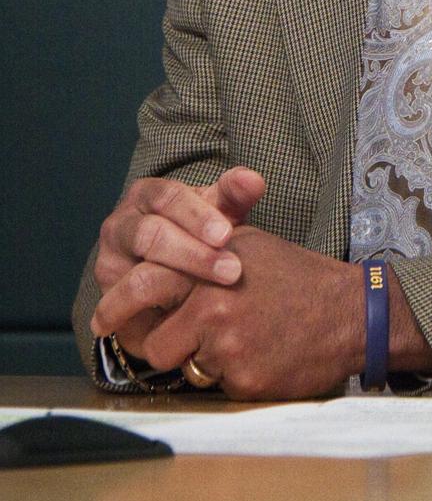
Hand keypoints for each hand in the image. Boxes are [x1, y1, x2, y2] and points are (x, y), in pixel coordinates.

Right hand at [91, 167, 266, 354]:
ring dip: (176, 285)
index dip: (198, 216)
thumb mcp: (219, 213)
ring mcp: (109, 260)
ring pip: (137, 272)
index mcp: (147, 194)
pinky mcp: (108, 296)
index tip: (226, 234)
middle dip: (193, 253)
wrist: (170, 273)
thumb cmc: (200, 234)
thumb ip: (235, 195)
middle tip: (231, 270)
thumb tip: (253, 180)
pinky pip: (128, 306)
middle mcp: (120, 223)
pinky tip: (185, 321)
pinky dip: (156, 312)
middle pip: (150, 234)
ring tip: (211, 295)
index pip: (168, 197)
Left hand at [137, 228, 364, 399]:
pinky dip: (229, 374)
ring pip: (181, 364)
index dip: (120, 302)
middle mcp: (214, 299)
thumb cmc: (299, 278)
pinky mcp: (240, 377)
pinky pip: (214, 383)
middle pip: (153, 336)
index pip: (147, 280)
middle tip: (116, 342)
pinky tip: (259, 356)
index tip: (104, 316)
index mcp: (214, 264)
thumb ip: (204, 253)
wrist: (350, 314)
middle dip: (134, 341)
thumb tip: (154, 266)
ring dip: (195, 359)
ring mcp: (227, 341)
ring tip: (234, 341)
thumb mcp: (251, 247)